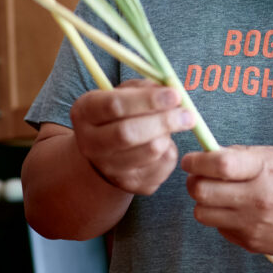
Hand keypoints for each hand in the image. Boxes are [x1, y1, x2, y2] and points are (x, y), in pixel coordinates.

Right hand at [70, 79, 195, 194]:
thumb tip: (172, 91)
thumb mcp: (126, 93)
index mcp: (85, 112)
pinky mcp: (129, 184)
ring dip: (168, 136)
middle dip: (164, 121)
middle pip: (129, 133)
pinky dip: (170, 152)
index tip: (175, 95)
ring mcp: (108, 168)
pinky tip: (164, 144)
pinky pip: (161, 167)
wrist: (108, 152)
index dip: (148, 100)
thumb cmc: (121, 114)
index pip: (114, 105)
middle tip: (188, 115)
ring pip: (149, 152)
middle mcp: (90, 143)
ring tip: (173, 125)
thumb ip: (146, 88)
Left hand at [181, 145, 272, 256]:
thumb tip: (209, 154)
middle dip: (193, 182)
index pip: (219, 164)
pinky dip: (221, 219)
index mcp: (263, 171)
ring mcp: (252, 224)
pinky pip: (219, 229)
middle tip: (199, 178)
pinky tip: (236, 212)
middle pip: (201, 191)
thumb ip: (242, 155)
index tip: (190, 161)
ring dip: (204, 203)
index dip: (196, 161)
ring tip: (217, 197)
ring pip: (202, 214)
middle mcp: (256, 199)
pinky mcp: (250, 243)